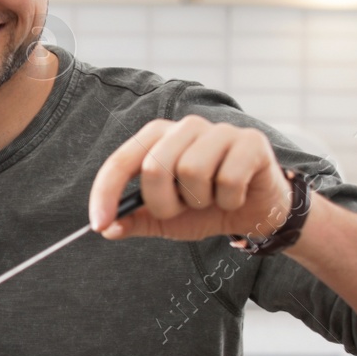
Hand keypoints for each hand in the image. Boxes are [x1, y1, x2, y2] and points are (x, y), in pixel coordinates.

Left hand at [88, 115, 293, 242]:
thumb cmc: (207, 208)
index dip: (105, 193)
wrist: (257, 212)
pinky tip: (236, 196)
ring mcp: (219, 131)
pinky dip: (230, 200)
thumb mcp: (165, 219)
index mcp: (158, 138)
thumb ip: (135, 220)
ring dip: (200, 201)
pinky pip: (229, 179)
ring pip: (192, 171)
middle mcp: (186, 127)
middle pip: (155, 167)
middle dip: (163, 204)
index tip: (99, 224)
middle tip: (182, 210)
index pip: (121, 161)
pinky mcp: (251, 141)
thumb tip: (107, 228)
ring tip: (212, 199)